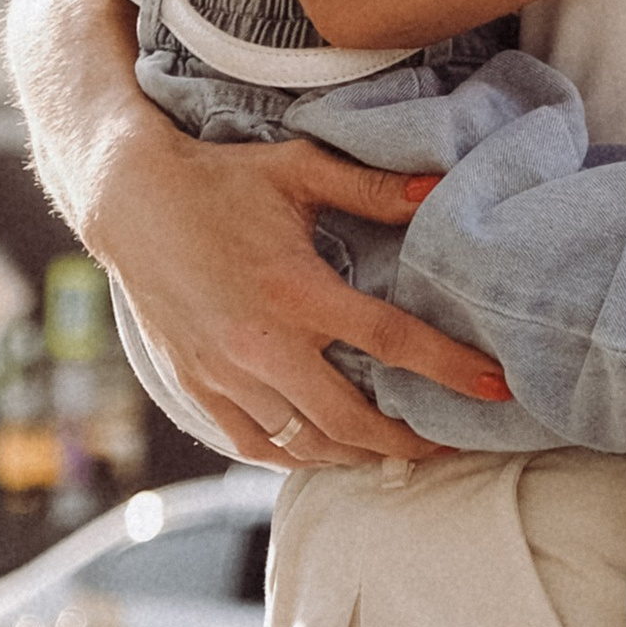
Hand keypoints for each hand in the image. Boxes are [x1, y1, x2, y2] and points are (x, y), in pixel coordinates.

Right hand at [91, 111, 512, 469]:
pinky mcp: (197, 386)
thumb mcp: (301, 170)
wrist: (130, 201)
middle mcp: (263, 344)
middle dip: (408, 442)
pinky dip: (297, 455)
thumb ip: (373, 187)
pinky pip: (256, 444)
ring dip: (357, 456)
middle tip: (450, 446)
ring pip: (305, 442)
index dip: (450, 368)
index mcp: (297, 290)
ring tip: (396, 453)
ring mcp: (226, 373)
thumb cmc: (222, 178)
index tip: (496, 388)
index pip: (391, 342)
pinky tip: (325, 450)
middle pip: (352, 419)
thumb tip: (440, 188)